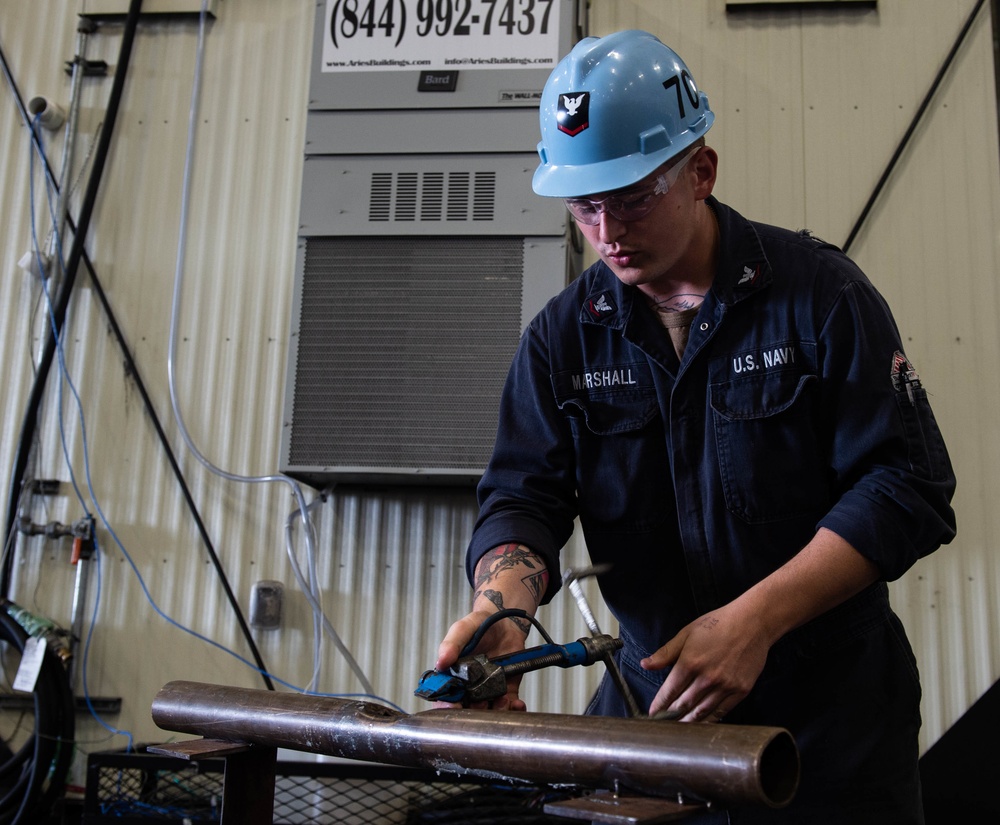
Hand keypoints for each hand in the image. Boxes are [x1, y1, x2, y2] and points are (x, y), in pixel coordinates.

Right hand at [434, 608, 528, 710]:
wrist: (506, 623)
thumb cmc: (480, 625)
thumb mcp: (463, 629)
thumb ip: (451, 644)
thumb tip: (440, 663)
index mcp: (454, 676)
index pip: (445, 698)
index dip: (448, 707)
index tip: (456, 707)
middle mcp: (470, 687)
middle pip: (468, 711)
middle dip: (475, 713)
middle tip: (483, 703)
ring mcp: (489, 690)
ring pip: (489, 712)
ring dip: (496, 712)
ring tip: (503, 700)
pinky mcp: (507, 690)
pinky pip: (509, 706)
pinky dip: (514, 710)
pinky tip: (517, 703)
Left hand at [640, 603, 768, 721]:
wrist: (752, 623)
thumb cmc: (717, 625)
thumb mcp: (686, 634)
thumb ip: (665, 653)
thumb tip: (645, 664)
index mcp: (690, 663)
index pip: (670, 691)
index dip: (659, 704)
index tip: (653, 713)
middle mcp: (707, 678)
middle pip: (684, 705)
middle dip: (671, 716)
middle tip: (663, 724)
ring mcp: (725, 686)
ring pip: (702, 712)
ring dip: (689, 722)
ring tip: (679, 728)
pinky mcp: (740, 691)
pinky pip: (722, 711)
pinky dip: (710, 719)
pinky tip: (702, 722)